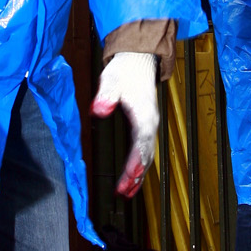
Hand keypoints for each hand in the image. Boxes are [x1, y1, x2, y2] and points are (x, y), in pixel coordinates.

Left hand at [91, 51, 158, 198]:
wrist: (139, 58)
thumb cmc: (125, 70)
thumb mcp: (112, 81)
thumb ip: (105, 96)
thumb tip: (99, 110)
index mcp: (144, 115)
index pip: (141, 143)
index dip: (135, 161)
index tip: (128, 177)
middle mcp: (150, 123)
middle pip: (146, 154)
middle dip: (136, 175)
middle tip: (124, 192)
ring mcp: (149, 124)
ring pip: (147, 154)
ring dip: (138, 174)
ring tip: (127, 192)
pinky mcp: (145, 124)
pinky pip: (144, 149)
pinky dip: (139, 164)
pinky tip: (131, 176)